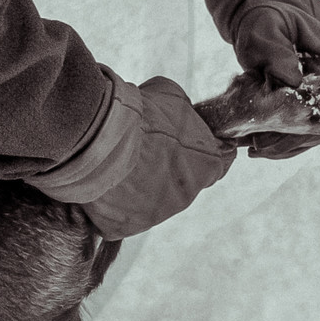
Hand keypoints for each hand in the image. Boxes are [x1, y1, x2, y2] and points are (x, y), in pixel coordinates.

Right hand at [32, 76, 234, 239]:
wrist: (102, 139)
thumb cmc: (141, 115)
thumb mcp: (170, 94)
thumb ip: (182, 105)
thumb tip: (179, 107)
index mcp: (208, 164)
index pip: (219, 162)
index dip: (201, 150)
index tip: (185, 142)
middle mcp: (187, 195)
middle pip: (180, 182)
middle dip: (163, 166)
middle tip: (139, 148)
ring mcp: (157, 214)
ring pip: (148, 199)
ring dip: (137, 184)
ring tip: (114, 162)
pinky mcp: (126, 226)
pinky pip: (120, 214)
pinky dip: (111, 200)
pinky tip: (100, 181)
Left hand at [194, 0, 319, 157]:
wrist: (272, 4)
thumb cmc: (267, 14)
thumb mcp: (267, 27)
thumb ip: (277, 52)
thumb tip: (291, 82)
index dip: (293, 129)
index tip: (263, 139)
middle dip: (286, 142)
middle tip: (253, 150)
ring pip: (314, 127)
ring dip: (285, 143)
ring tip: (253, 149)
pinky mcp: (316, 91)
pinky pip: (307, 121)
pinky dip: (286, 135)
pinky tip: (261, 142)